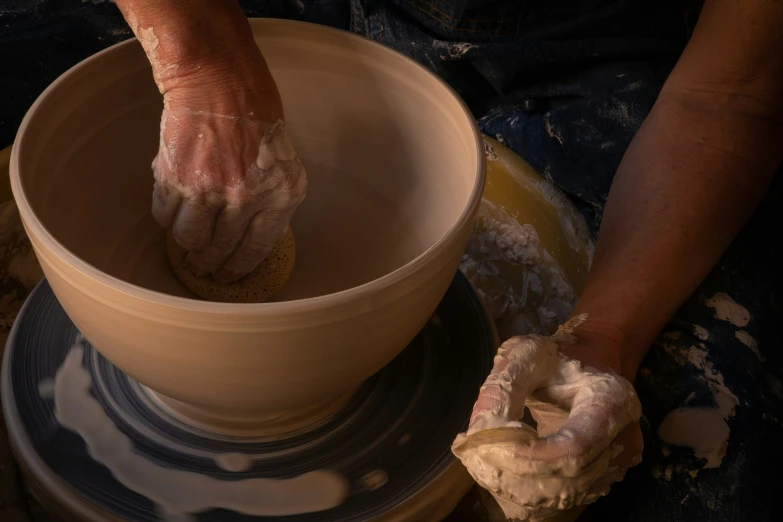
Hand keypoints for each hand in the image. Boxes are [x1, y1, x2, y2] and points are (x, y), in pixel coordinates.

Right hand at [150, 52, 306, 282]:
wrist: (219, 81)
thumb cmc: (255, 115)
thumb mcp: (280, 162)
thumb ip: (268, 199)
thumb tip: (247, 234)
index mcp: (280, 195)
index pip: (258, 248)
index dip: (240, 268)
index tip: (229, 278)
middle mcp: (247, 198)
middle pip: (220, 248)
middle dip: (209, 263)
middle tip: (202, 267)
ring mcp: (210, 190)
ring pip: (189, 238)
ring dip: (186, 243)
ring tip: (185, 242)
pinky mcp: (177, 179)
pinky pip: (164, 214)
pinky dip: (165, 217)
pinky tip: (171, 211)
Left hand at [452, 316, 642, 521]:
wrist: (589, 366)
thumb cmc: (556, 358)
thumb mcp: (526, 354)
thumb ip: (504, 386)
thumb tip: (482, 429)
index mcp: (613, 401)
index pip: (572, 448)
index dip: (527, 457)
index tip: (487, 445)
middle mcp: (623, 441)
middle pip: (565, 480)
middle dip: (512, 473)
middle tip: (474, 453)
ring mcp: (615, 467)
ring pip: (560, 498)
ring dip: (514, 486)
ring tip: (483, 459)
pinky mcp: (601, 482)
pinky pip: (560, 501)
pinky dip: (525, 493)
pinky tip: (501, 470)